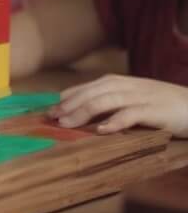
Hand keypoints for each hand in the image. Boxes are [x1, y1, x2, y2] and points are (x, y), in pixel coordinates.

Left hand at [48, 73, 187, 137]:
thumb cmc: (162, 105)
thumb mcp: (133, 99)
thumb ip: (110, 102)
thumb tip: (82, 112)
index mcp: (118, 83)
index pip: (85, 88)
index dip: (66, 99)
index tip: (50, 111)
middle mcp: (126, 86)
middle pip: (90, 93)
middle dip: (68, 106)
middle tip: (51, 118)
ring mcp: (140, 97)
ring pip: (104, 101)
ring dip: (83, 112)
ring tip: (67, 124)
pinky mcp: (154, 110)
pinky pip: (130, 115)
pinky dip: (114, 122)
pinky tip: (101, 130)